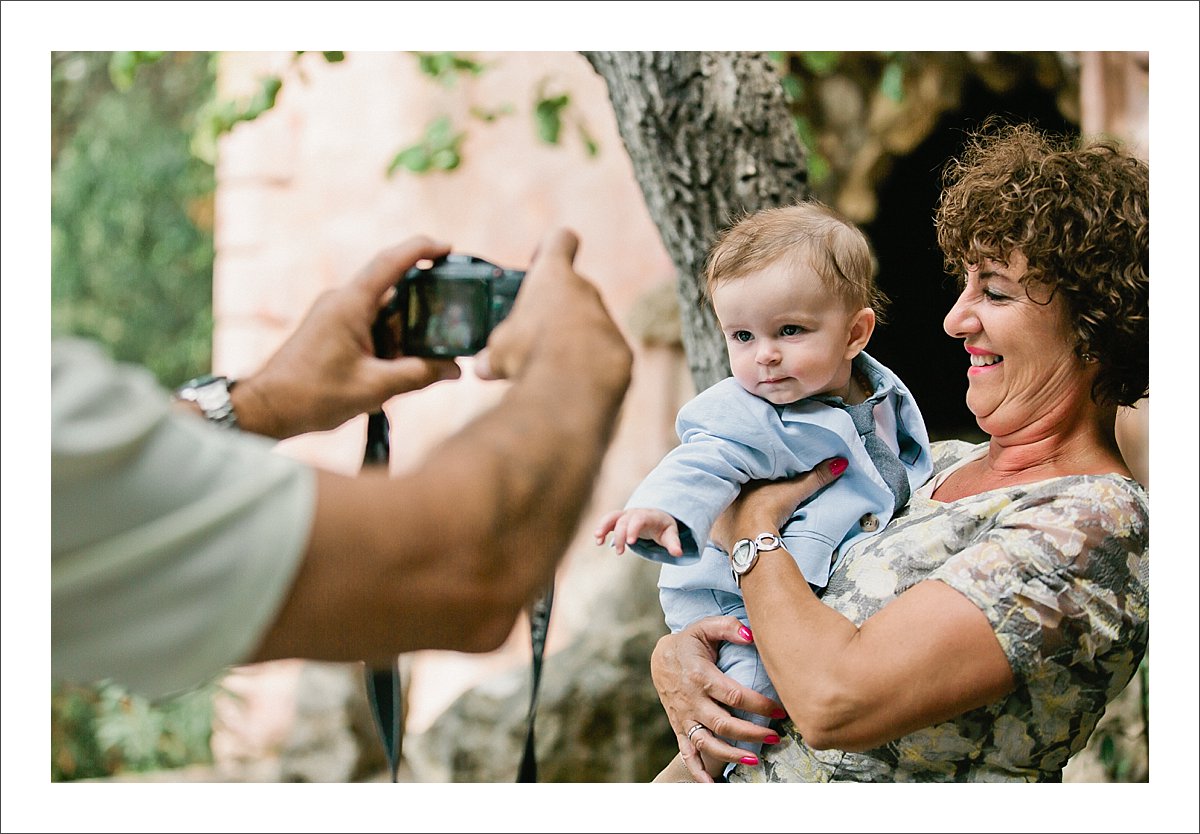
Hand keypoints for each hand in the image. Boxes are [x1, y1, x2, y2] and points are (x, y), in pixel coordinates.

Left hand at [232, 236, 463, 438]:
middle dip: (423, 308)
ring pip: (383, 312)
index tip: (448, 249)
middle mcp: (342, 301)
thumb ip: (419, 375)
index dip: (423, 249)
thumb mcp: (375, 388)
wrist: (267, 408)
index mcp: (350, 304)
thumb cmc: (311, 395)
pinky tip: (398, 367)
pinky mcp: (332, 329)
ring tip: (423, 360)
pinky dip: (389, 341)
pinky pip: (369, 325)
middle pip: (394, 290)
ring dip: (404, 332)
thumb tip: (454, 368)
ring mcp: (335, 314)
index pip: (392, 261)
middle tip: (450, 325)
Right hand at [474, 228, 628, 386]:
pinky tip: (575, 382)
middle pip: (573, 292)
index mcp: (553, 276)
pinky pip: (603, 354)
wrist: (570, 386)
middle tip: (536, 337)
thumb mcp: (499, 349)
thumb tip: (484, 366)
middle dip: (556, 312)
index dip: (549, 248)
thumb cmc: (529, 354)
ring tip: (552, 368)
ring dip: (574, 342)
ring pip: (590, 325)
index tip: (538, 264)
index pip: (560, 240)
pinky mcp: (622, 350)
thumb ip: (495, 350)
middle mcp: (586, 291)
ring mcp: (607, 320)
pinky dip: (590, 367)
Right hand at [593, 508, 682, 555]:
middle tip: (620, 552)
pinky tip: (598, 540)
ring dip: (604, 526)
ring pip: (612, 517)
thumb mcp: (671, 534)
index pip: (639, 519)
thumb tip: (678, 554)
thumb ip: (674, 544)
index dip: (633, 529)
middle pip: (624, 521)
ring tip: (598, 539)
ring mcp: (626, 515)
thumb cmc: (664, 527)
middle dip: (620, 536)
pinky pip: (608, 521)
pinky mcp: (619, 519)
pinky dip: (602, 528)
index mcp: (649, 516)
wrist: (657, 516)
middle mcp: (635, 513)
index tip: (630, 543)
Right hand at [651, 616, 784, 781]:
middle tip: (776, 737)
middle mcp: (691, 700)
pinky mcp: (680, 728)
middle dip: (751, 733)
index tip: (779, 710)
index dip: (758, 705)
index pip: (733, 695)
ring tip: (754, 760)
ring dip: (730, 755)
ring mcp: (685, 717)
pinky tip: (712, 786)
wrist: (660, 658)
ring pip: (707, 742)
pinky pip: (687, 753)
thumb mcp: (706, 627)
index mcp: (700, 676)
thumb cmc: (690, 642)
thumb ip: (729, 628)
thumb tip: (752, 634)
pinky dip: (697, 772)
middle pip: (723, 723)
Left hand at [709, 457, 847, 553]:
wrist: (752, 538)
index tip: (751, 471)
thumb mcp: (794, 491)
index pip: (739, 468)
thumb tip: (841, 462)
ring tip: (732, 507)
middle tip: (740, 490)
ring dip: (725, 507)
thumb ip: (816, 477)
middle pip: (728, 487)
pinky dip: (719, 528)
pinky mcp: (714, 533)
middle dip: (733, 488)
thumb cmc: (768, 509)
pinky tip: (722, 528)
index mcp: (738, 477)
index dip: (745, 470)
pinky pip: (714, 527)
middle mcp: (723, 493)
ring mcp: (716, 513)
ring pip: (719, 506)